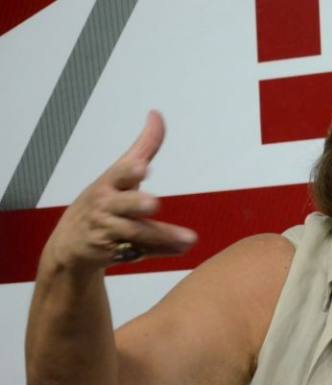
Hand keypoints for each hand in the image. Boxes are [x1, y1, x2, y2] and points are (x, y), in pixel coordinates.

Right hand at [44, 111, 196, 270]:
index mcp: (109, 183)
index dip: (130, 172)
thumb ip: (144, 146)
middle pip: (124, 206)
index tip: (142, 168)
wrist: (72, 242)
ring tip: (189, 239)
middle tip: (152, 202)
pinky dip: (162, 251)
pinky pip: (142, 251)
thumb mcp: (119, 172)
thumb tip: (156, 114)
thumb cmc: (103, 200)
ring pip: (138, 233)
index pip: (119, 175)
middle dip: (136, 204)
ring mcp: (110, 231)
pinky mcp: (116, 252)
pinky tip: (181, 249)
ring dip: (165, 236)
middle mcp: (107, 207)